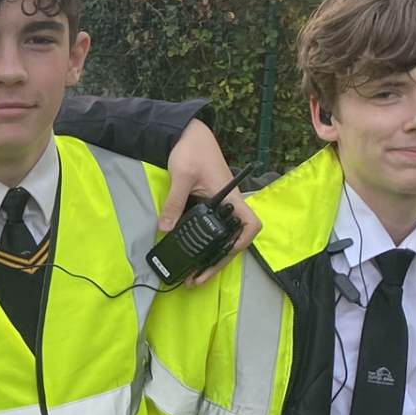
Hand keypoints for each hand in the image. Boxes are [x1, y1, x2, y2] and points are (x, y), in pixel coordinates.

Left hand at [162, 119, 261, 283]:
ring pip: (223, 238)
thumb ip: (175, 202)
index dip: (243, 242)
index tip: (226, 254)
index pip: (250, 224)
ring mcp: (220, 206)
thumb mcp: (182, 176)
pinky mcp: (209, 205)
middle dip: (219, 262)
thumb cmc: (192, 151)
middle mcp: (229, 204)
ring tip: (195, 276)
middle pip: (234, 240)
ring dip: (212, 258)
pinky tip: (192, 257)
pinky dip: (205, 246)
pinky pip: (212, 230)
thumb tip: (166, 228)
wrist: (188, 135)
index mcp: (230, 197)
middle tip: (198, 279)